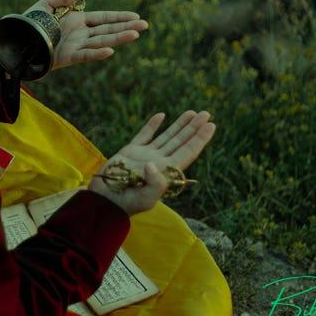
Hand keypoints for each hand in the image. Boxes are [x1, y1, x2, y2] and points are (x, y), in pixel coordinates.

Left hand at [23, 0, 147, 71]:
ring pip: (101, 42)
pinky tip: (110, 51)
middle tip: (145, 26)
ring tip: (135, 35)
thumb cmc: (30, 23)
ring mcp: (76, 46)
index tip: (136, 17)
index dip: (120, 18)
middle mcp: (80, 35)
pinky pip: (85, 55)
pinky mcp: (67, 57)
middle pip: (108, 31)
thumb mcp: (46, 4)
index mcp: (77, 21)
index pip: (104, 19)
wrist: (17, 41)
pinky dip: (97, 53)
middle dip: (126, 28)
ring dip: (118, 39)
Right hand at [88, 110, 215, 215]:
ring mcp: (145, 156)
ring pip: (167, 137)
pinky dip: (153, 125)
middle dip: (194, 128)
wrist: (104, 202)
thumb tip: (153, 164)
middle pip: (181, 142)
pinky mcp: (130, 151)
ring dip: (179, 125)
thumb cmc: (126, 203)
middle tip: (206, 114)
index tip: (211, 125)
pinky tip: (162, 116)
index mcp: (166, 172)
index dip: (200, 139)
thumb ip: (154, 183)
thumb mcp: (144, 198)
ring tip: (192, 112)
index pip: (188, 152)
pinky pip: (145, 135)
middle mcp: (159, 162)